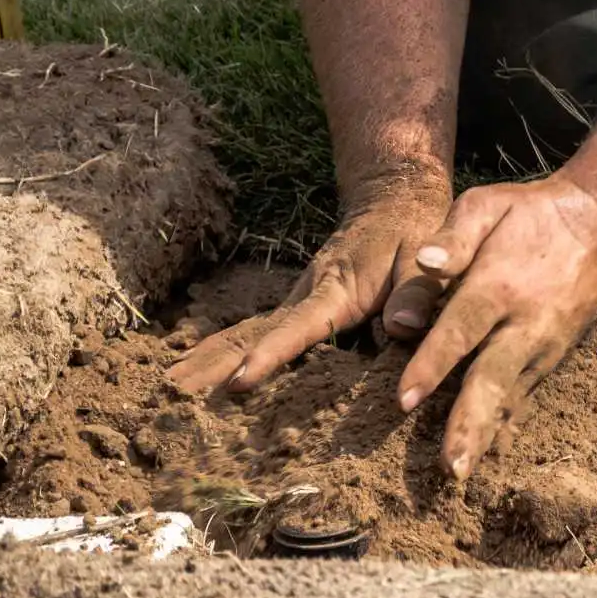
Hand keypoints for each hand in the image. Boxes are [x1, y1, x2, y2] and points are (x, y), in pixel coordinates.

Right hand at [168, 166, 452, 393]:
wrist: (394, 199)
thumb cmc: (416, 233)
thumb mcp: (430, 260)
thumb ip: (417, 293)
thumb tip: (402, 329)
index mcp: (337, 290)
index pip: (298, 327)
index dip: (270, 355)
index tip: (240, 381)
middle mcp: (306, 295)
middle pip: (250, 333)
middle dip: (213, 365)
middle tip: (172, 398)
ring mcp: (296, 300)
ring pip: (243, 333)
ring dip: (206, 360)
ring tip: (166, 389)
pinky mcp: (297, 306)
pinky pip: (252, 331)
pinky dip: (220, 350)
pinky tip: (193, 370)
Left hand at [395, 173, 596, 478]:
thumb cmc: (529, 213)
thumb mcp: (487, 204)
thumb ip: (454, 235)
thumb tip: (425, 261)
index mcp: (500, 284)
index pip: (460, 330)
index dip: (431, 366)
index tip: (404, 401)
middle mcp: (525, 322)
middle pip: (492, 378)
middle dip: (468, 423)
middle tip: (450, 466)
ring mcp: (544, 344)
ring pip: (509, 395)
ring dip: (485, 435)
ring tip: (461, 472)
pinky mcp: (553, 355)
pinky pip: (523, 394)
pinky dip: (505, 425)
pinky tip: (486, 452)